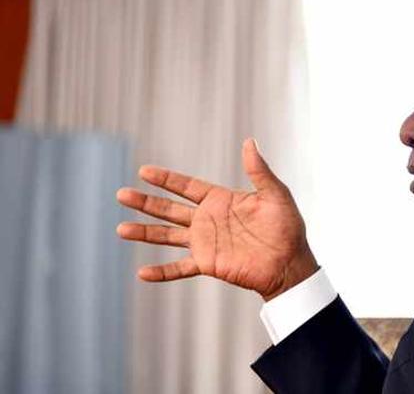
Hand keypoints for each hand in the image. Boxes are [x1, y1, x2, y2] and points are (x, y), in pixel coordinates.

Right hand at [116, 138, 317, 300]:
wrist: (290, 262)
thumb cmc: (287, 227)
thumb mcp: (275, 194)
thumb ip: (259, 171)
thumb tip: (249, 141)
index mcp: (220, 200)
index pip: (187, 186)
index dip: (166, 179)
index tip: (144, 171)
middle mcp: (208, 220)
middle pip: (170, 209)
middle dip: (146, 202)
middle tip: (120, 194)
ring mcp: (206, 243)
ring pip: (168, 236)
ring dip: (145, 232)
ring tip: (120, 229)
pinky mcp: (209, 264)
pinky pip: (180, 268)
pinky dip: (162, 272)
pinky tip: (142, 273)